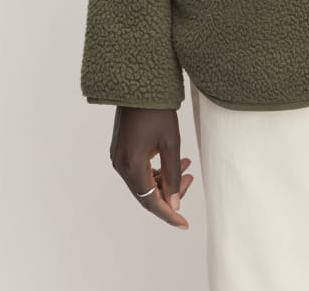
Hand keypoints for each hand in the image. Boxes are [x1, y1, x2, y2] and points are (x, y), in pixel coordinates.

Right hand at [109, 106, 195, 228]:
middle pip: (146, 193)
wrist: (138, 84)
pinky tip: (174, 161)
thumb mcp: (171, 143)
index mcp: (132, 165)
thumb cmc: (157, 110)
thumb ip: (173, 175)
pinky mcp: (121, 150)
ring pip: (143, 182)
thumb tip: (176, 204)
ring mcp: (118, 158)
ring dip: (164, 180)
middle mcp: (120, 165)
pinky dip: (156, 171)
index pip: (151, 201)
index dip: (169, 214)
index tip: (184, 224)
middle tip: (191, 180)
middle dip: (170, 193)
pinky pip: (138, 171)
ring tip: (187, 167)